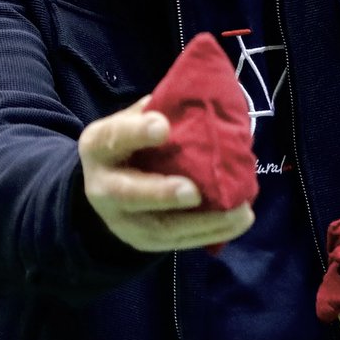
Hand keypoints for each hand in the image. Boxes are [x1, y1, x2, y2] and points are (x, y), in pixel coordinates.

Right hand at [78, 97, 254, 252]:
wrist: (102, 183)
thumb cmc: (128, 142)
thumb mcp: (131, 119)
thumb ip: (157, 111)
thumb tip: (201, 98)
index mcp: (99, 146)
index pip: (114, 137)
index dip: (137, 133)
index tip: (162, 126)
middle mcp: (103, 187)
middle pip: (129, 194)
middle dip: (162, 194)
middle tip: (194, 192)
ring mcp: (121, 220)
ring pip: (160, 228)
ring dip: (203, 222)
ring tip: (240, 211)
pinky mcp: (142, 241)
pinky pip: (176, 242)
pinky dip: (209, 233)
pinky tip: (237, 222)